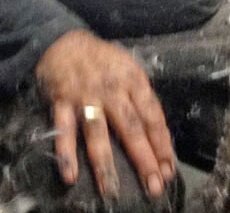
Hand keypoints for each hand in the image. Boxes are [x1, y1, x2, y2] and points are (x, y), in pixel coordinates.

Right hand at [35, 30, 174, 201]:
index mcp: (132, 80)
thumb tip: (158, 137)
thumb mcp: (128, 69)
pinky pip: (64, 130)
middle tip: (153, 185)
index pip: (152, 116)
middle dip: (143, 159)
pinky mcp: (61, 101)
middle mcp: (110, 89)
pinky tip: (70, 176)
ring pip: (97, 133)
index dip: (161, 144)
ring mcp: (84, 96)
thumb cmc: (101, 59)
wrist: (62, 39)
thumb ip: (141, 99)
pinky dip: (66, 153)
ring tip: (112, 191)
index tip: (168, 169)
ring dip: (105, 164)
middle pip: (130, 128)